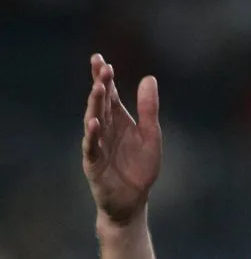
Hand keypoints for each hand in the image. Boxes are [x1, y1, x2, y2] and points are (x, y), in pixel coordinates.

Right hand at [82, 54, 162, 224]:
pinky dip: (92, 135)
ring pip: (94, 120)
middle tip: (101, 66)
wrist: (133, 199)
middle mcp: (105, 129)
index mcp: (118, 121)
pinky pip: (92, 147)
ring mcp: (97, 145)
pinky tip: (93, 122)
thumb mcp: (151, 134)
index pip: (109, 95)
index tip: (100, 59)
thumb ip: (148, 109)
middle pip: (100, 104)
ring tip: (98, 88)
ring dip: (95, 104)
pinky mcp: (94, 163)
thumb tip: (149, 78)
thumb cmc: (140, 167)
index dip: (104, 77)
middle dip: (100, 84)